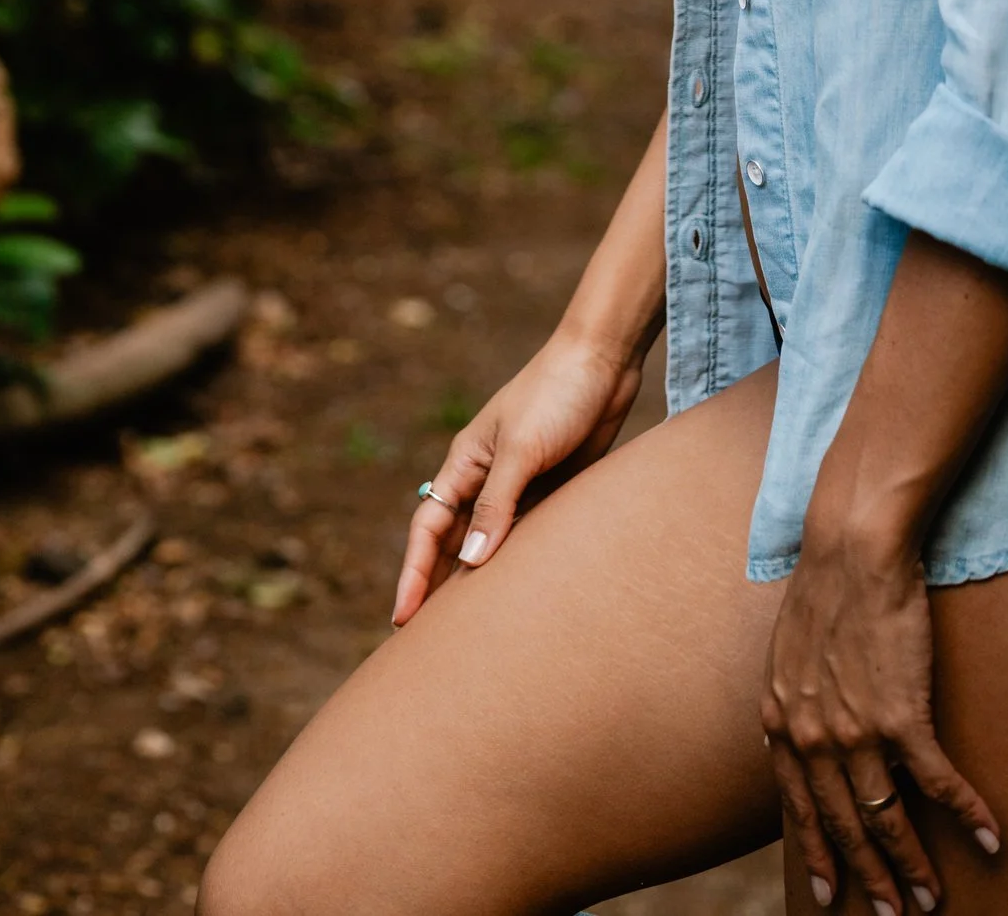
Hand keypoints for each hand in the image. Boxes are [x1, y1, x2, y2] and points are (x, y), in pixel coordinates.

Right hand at [391, 321, 645, 624]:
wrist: (605, 362)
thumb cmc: (556, 393)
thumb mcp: (522, 447)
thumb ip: (497, 504)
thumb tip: (469, 562)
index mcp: (465, 462)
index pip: (428, 527)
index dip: (413, 574)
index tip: (402, 619)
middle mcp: (486, 479)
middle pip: (451, 543)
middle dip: (434, 588)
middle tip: (422, 643)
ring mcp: (520, 488)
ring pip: (488, 547)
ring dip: (476, 584)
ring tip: (467, 636)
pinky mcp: (552, 493)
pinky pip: (526, 540)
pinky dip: (516, 569)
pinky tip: (519, 601)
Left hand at [760, 520, 999, 914]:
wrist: (853, 547)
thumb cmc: (824, 588)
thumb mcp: (785, 654)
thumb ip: (791, 704)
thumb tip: (792, 737)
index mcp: (782, 721)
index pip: (800, 808)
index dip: (818, 854)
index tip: (829, 893)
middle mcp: (813, 737)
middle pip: (844, 826)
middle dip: (869, 877)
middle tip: (893, 914)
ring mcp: (856, 730)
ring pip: (887, 819)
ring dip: (913, 865)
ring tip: (932, 898)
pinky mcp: (902, 714)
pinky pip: (937, 782)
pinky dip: (967, 814)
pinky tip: (990, 837)